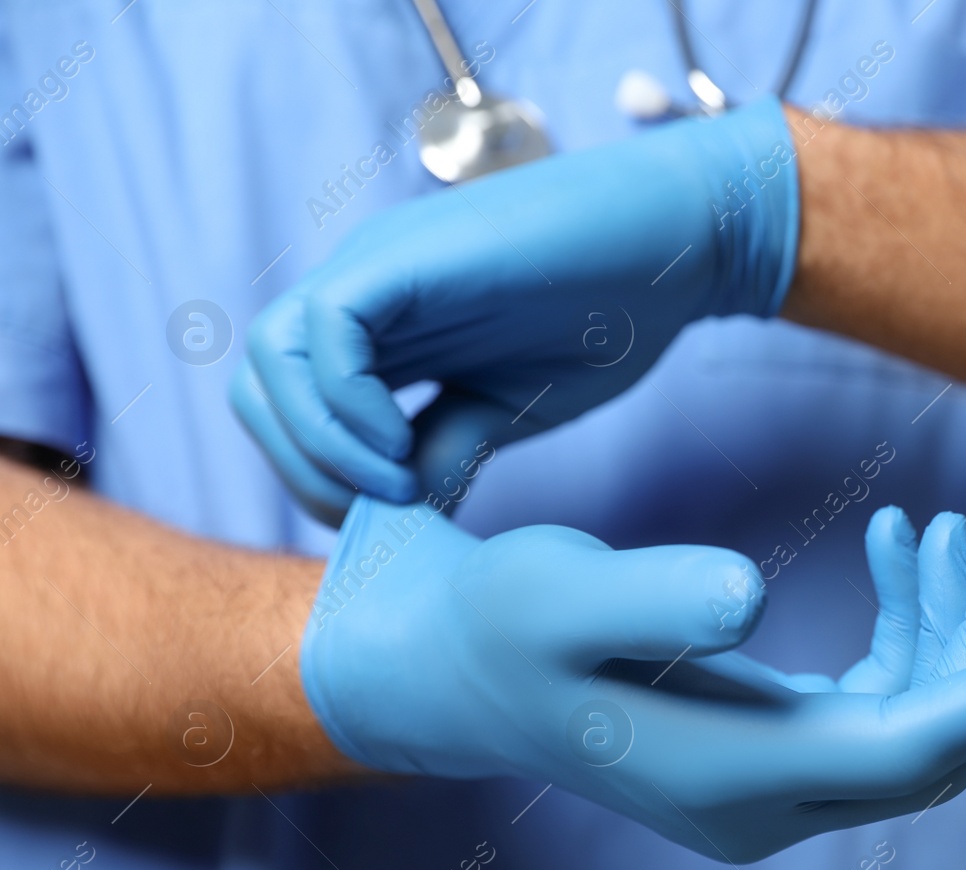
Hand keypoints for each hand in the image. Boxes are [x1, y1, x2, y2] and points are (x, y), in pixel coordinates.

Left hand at [233, 97, 797, 524]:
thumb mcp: (514, 407)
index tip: (389, 515)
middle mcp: (367, 295)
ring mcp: (380, 270)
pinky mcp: (406, 257)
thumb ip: (451, 448)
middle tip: (376, 509)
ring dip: (316, 439)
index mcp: (388, 330)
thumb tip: (406, 513)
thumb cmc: (613, 314)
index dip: (318, 473)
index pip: (294, 403)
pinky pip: (324, 328)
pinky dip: (344, 400)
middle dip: (302, 465)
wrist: (684, 240)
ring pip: (272, 355)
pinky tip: (402, 443)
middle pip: (262, 381)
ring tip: (392, 480)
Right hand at [302, 500, 965, 861]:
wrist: (461, 664)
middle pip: (933, 739)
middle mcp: (766, 801)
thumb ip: (651, 593)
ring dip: (955, 629)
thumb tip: (753, 594)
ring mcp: (773, 783)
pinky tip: (896, 545)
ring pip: (915, 719)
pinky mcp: (771, 748)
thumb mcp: (559, 592)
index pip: (910, 751)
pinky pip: (877, 700)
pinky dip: (904, 629)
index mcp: (731, 775)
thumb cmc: (504, 622)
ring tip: (958, 527)